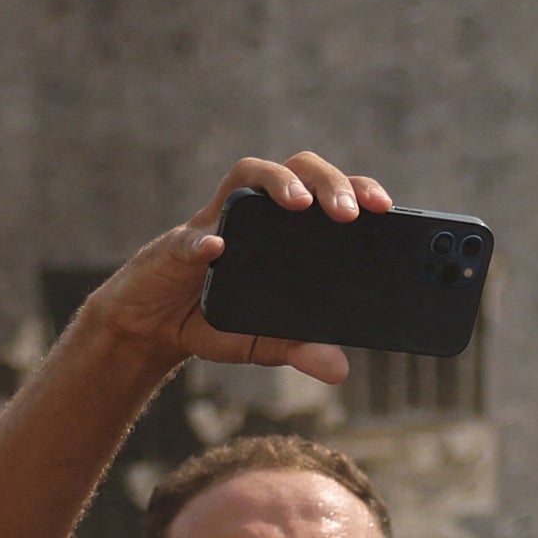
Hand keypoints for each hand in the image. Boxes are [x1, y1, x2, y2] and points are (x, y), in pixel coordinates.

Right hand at [69, 150, 394, 388]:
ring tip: (300, 204)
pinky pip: (191, 236)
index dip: (356, 188)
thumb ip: (300, 348)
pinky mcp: (177, 245)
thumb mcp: (263, 343)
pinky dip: (204, 242)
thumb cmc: (214, 320)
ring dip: (278, 182)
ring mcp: (215, 222)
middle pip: (296, 170)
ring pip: (250, 174)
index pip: (325, 193)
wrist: (153, 326)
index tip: (384, 205)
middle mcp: (253, 214)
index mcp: (282, 232)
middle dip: (327, 181)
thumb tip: (339, 367)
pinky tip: (217, 251)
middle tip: (348, 210)